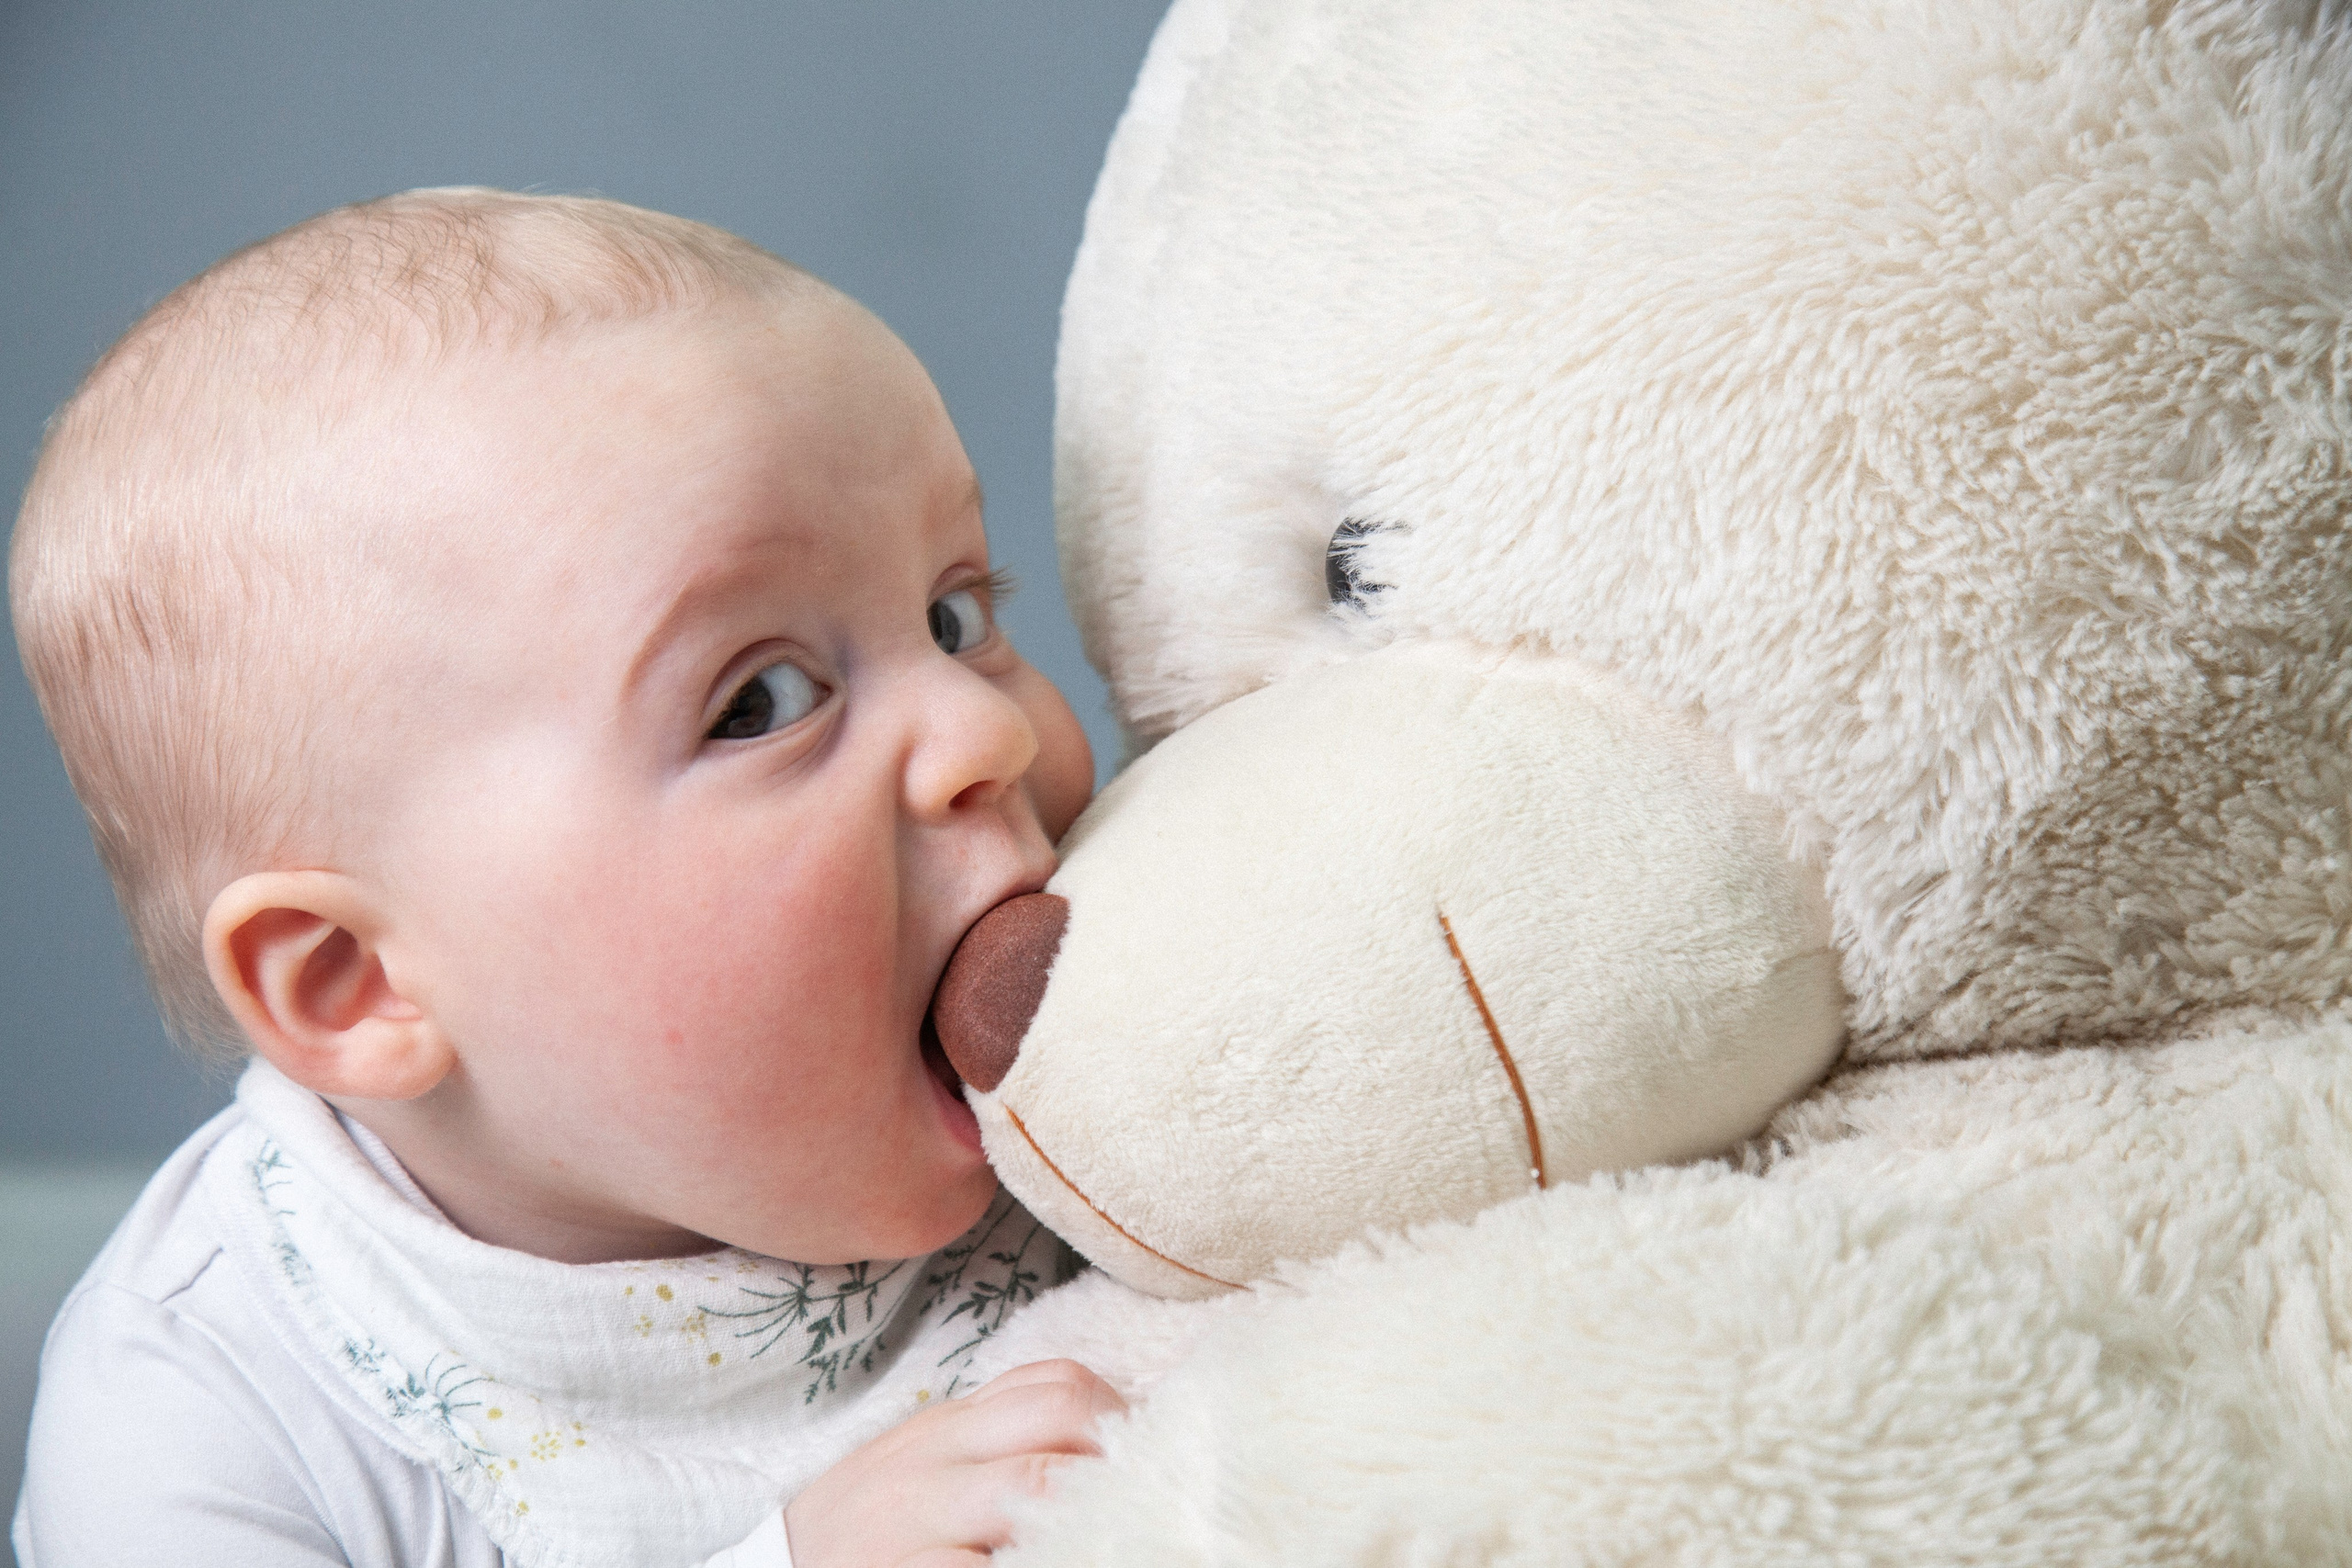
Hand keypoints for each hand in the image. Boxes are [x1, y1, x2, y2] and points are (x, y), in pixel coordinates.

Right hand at [782, 1359, 1125, 1566]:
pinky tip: (1051, 1567)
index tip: (1148, 1463)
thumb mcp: (928, 1461)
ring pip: (1039, 1493)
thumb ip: (1002, 1437)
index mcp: (950, 1428)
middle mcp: (935, 1467)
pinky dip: (1031, 1567)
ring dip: (1093, 1519)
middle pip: (1061, 1424)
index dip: (1120, 1417)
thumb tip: (1111, 1435)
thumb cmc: (872, 1526)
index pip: (1058, 1385)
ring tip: (1116, 1540)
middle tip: (1151, 1507)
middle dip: (1120, 1464)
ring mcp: (916, 1529)